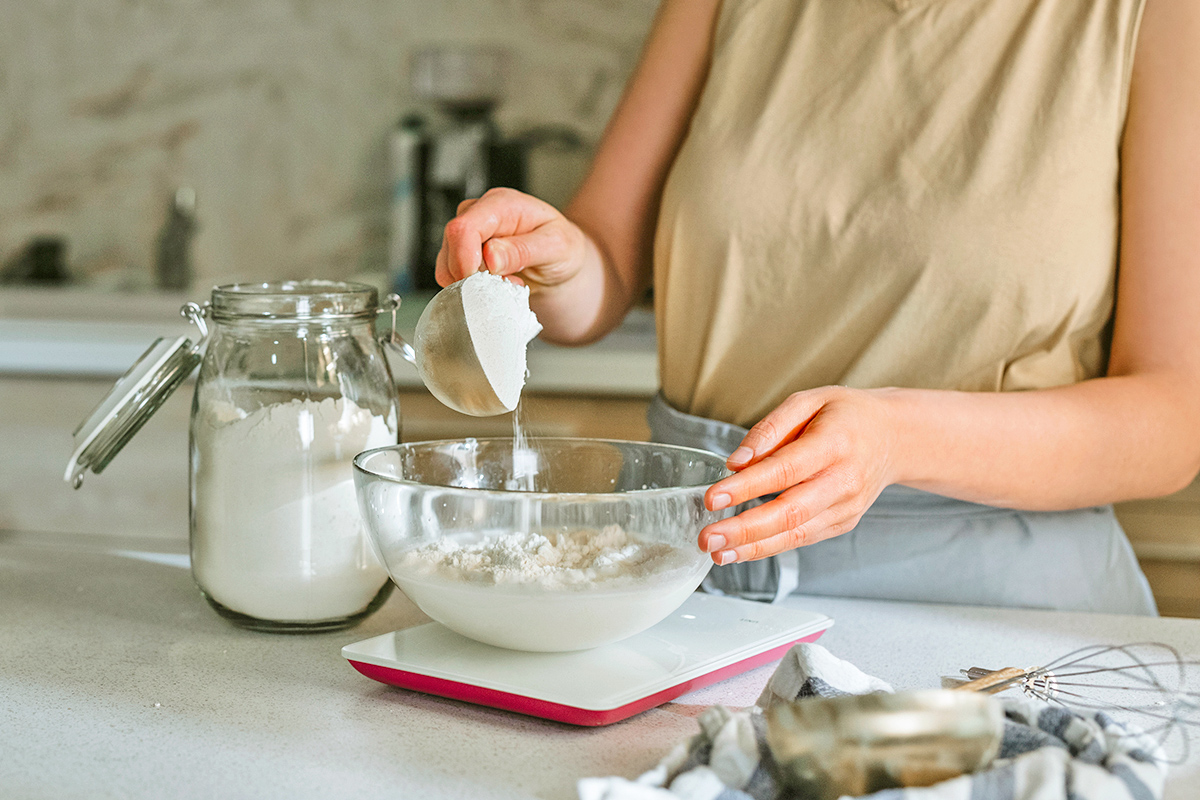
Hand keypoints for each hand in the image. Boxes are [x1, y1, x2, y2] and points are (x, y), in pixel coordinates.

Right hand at [435, 187, 586, 288]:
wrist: (561, 262)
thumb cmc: (562, 249)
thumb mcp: (557, 247)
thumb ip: (524, 250)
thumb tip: (491, 256)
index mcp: (502, 204)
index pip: (464, 227)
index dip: (465, 259)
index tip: (480, 282)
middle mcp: (480, 213)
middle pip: (451, 245)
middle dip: (472, 274)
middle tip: (507, 282)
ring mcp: (468, 233)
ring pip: (446, 262)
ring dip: (473, 283)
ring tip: (506, 281)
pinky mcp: (463, 252)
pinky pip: (451, 274)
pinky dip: (471, 287)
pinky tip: (495, 283)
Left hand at [698, 387, 899, 564]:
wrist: (894, 437)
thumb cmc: (847, 416)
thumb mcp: (809, 401)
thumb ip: (770, 429)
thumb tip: (736, 462)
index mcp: (835, 444)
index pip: (784, 471)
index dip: (746, 488)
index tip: (712, 497)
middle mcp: (844, 481)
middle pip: (790, 512)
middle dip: (745, 530)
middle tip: (708, 538)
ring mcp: (846, 507)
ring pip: (795, 534)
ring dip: (753, 547)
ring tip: (717, 551)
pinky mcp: (843, 523)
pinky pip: (802, 539)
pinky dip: (769, 547)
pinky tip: (740, 550)